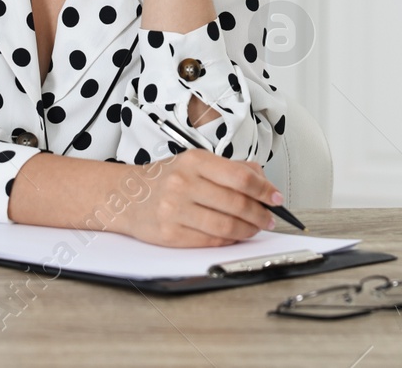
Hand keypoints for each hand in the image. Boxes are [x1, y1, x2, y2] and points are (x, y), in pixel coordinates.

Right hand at [120, 152, 280, 247]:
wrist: (126, 195)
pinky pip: (210, 240)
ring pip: (226, 225)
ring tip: (255, 228)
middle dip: (260, 213)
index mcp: (194, 161)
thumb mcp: (194, 162)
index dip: (264, 190)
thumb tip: (263, 181)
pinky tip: (235, 235)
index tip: (276, 198)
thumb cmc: (164, 179)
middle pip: (236, 203)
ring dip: (248, 230)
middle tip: (269, 217)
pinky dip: (229, 240)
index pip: (240, 176)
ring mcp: (175, 209)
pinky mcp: (170, 234)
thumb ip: (229, 168)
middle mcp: (183, 183)